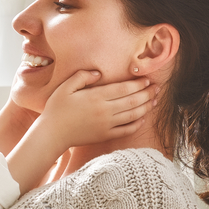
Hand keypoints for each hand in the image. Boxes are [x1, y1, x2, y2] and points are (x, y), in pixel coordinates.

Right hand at [40, 70, 156, 147]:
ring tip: (154, 100)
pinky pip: (126, 130)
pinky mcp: (105, 135)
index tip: (146, 79)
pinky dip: (137, 124)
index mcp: (96, 97)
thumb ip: (82, 76)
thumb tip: (99, 73)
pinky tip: (142, 118)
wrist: (52, 134)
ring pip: (133, 115)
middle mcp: (105, 111)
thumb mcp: (65, 87)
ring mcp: (106, 125)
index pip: (124, 89)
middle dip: (147, 93)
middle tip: (156, 88)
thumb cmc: (56, 109)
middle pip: (132, 101)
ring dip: (146, 107)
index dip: (138, 84)